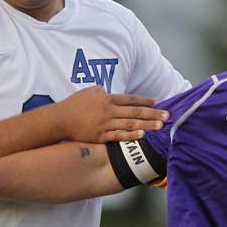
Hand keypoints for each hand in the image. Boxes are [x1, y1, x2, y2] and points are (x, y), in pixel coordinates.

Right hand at [50, 86, 169, 142]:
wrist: (59, 120)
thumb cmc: (74, 105)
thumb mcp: (88, 92)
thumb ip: (102, 91)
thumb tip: (109, 91)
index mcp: (106, 98)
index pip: (130, 99)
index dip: (145, 101)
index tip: (158, 102)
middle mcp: (108, 110)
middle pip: (135, 111)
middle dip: (153, 113)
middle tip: (167, 115)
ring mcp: (105, 124)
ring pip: (130, 123)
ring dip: (147, 124)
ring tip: (160, 126)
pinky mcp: (100, 136)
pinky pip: (118, 136)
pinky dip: (131, 135)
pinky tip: (142, 134)